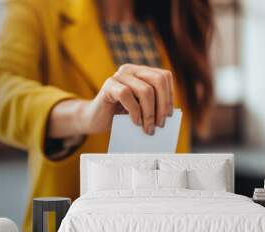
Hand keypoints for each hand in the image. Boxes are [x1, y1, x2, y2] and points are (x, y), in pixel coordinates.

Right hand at [48, 64, 173, 137]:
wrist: (95, 119)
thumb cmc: (120, 116)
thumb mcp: (141, 108)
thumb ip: (154, 106)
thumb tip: (170, 114)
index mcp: (142, 72)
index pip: (164, 76)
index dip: (169, 96)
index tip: (168, 116)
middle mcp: (131, 70)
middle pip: (158, 81)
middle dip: (162, 105)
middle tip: (160, 124)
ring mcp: (119, 75)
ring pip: (145, 90)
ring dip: (150, 113)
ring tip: (148, 128)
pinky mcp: (109, 85)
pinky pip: (127, 95)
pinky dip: (135, 111)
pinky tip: (135, 122)